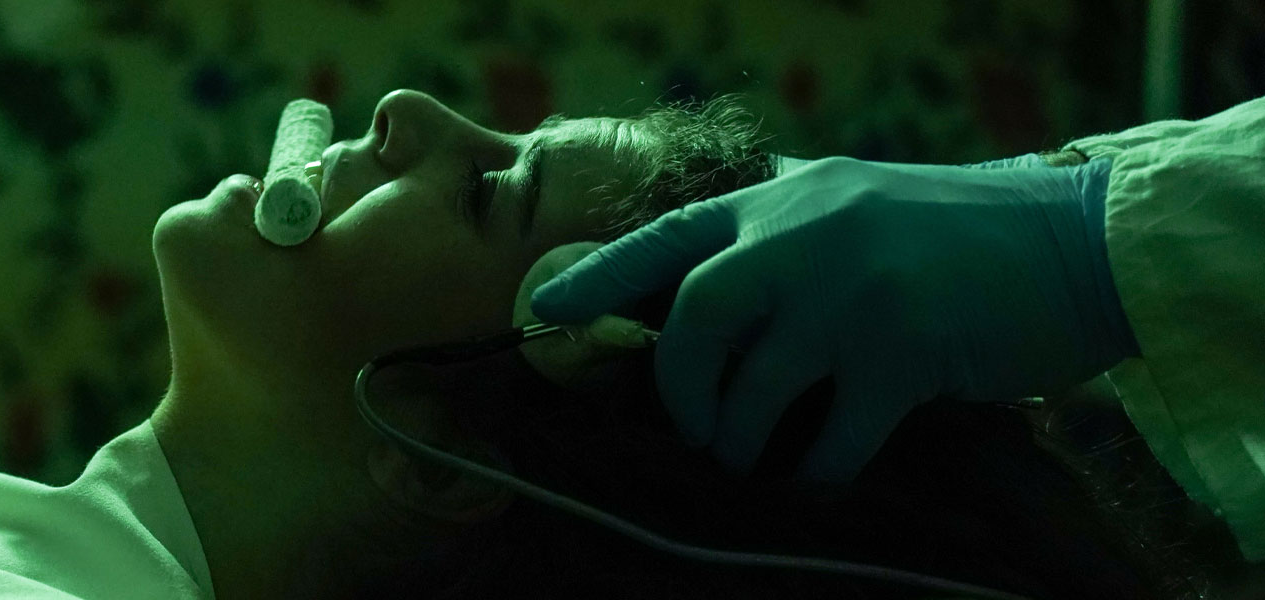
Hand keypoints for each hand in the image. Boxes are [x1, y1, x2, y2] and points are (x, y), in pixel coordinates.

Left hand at [529, 156, 1137, 481]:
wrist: (1076, 240)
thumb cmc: (952, 235)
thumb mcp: (849, 204)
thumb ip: (775, 233)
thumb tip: (688, 298)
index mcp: (782, 198)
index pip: (666, 235)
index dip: (598, 277)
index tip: (544, 311)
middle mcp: (805, 234)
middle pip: (693, 318)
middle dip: (678, 386)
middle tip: (694, 424)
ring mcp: (852, 291)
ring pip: (752, 386)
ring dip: (738, 437)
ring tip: (749, 452)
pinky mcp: (903, 351)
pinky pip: (828, 437)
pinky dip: (812, 471)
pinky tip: (818, 473)